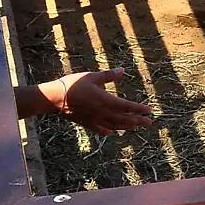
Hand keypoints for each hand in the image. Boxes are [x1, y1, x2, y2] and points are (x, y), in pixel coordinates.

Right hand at [39, 69, 153, 134]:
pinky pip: (100, 129)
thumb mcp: (92, 76)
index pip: (126, 106)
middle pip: (123, 119)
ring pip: (114, 126)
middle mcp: (102, 112)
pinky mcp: (86, 122)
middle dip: (137, 121)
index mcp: (105, 100)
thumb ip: (108, 75)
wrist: (55, 98)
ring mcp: (94, 119)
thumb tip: (123, 71)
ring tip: (135, 127)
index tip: (149, 111)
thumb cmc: (73, 84)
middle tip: (148, 123)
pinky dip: (108, 131)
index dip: (139, 109)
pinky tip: (112, 133)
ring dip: (126, 127)